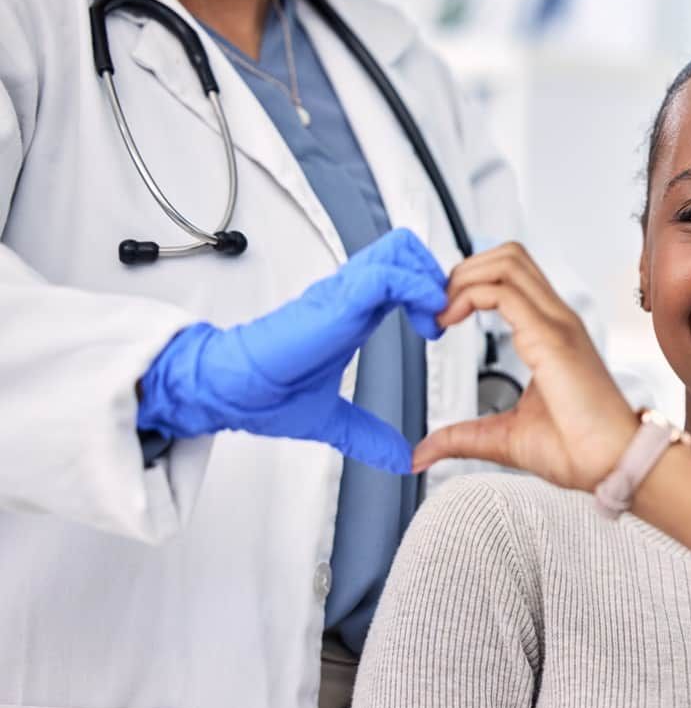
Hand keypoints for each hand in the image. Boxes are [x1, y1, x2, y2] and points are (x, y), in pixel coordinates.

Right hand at [137, 228, 446, 473]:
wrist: (230, 391)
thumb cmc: (266, 393)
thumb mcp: (333, 419)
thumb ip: (369, 435)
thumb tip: (399, 458)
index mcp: (352, 312)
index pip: (400, 274)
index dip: (429, 291)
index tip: (439, 329)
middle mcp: (349, 295)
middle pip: (404, 249)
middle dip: (435, 275)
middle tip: (442, 317)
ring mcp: (342, 294)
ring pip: (398, 252)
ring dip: (429, 280)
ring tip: (435, 319)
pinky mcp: (335, 303)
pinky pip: (385, 276)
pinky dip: (415, 289)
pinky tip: (426, 319)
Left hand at [411, 242, 637, 490]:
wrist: (612, 465)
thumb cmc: (577, 450)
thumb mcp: (503, 438)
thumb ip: (461, 438)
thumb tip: (422, 454)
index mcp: (551, 334)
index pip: (511, 278)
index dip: (469, 284)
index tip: (440, 316)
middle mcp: (556, 320)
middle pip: (508, 256)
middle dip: (462, 271)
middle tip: (436, 308)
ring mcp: (557, 324)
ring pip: (506, 261)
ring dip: (464, 277)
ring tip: (441, 312)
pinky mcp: (551, 337)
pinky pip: (503, 292)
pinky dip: (468, 295)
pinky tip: (449, 321)